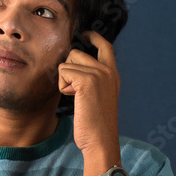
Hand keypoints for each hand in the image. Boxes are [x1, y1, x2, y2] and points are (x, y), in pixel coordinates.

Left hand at [58, 31, 120, 155]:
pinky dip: (63, 87)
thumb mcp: (99, 96)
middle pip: (76, 53)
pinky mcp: (87, 81)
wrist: (100, 141)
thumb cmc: (96, 124)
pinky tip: (73, 99)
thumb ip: (93, 79)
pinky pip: (63, 72)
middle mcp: (108, 70)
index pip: (104, 45)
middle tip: (74, 91)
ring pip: (67, 63)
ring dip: (64, 80)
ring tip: (76, 97)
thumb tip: (73, 63)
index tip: (85, 33)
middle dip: (68, 70)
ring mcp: (98, 74)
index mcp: (113, 74)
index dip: (93, 37)